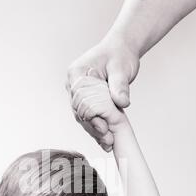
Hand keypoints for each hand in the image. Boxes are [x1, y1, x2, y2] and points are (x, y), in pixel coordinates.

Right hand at [66, 35, 138, 149]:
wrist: (122, 51)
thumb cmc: (120, 54)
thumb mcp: (121, 68)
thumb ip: (120, 85)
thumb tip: (121, 101)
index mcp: (76, 74)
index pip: (79, 100)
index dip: (91, 115)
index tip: (103, 127)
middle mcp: (74, 85)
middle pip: (80, 112)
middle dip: (94, 127)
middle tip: (108, 140)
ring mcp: (79, 94)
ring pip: (84, 118)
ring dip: (96, 132)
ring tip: (108, 144)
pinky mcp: (87, 101)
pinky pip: (90, 117)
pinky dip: (98, 128)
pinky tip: (106, 141)